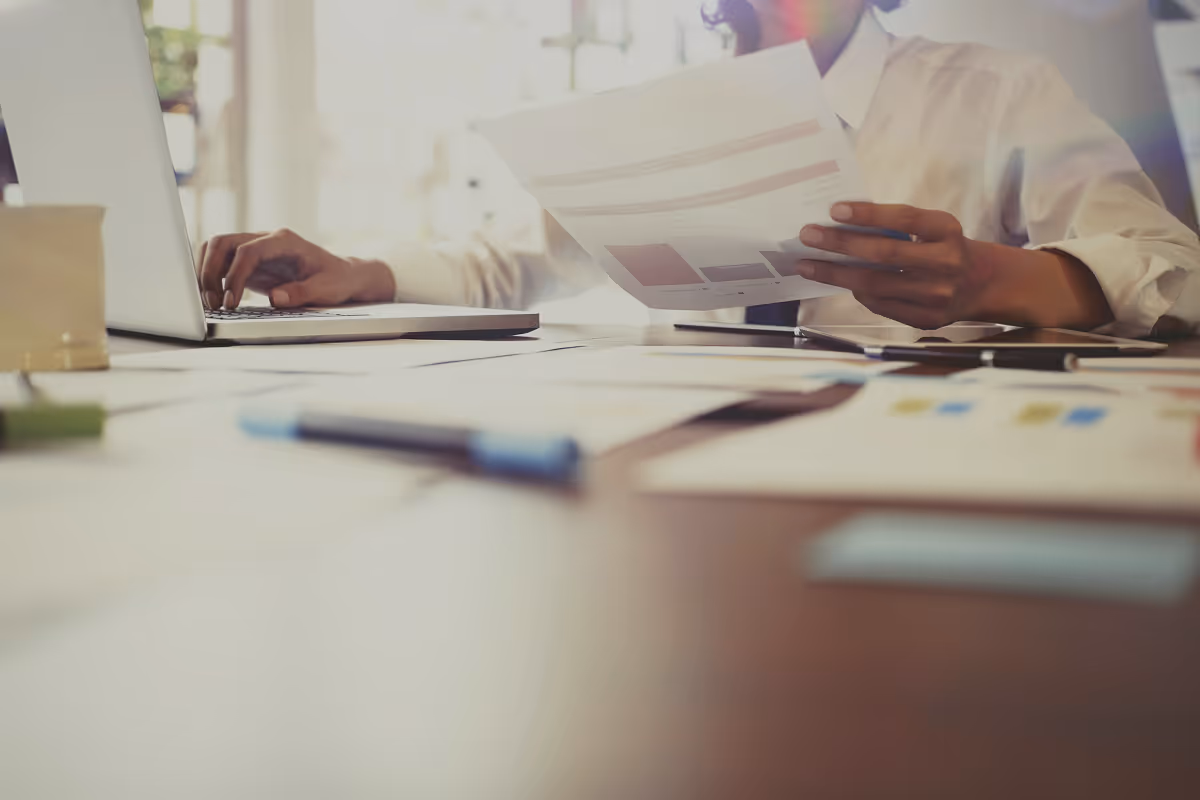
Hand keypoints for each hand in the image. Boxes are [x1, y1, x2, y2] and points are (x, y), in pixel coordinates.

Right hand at [197, 228, 394, 309]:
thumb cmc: (336, 279)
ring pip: (216, 249)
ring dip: (207, 273)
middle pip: (222, 243)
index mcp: (284, 241)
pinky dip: (211, 276)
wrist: (342, 275)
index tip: (231, 301)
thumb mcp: (326, 289)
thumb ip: (302, 293)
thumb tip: (275, 298)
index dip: (235, 275)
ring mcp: (255, 248)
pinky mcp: (250, 262)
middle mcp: (265, 239)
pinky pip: (221, 261)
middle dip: (211, 272)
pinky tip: (214, 298)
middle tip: (215, 303)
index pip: (248, 250)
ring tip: (213, 303)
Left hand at [794, 202, 991, 329]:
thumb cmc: (944, 247)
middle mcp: (944, 262)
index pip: (904, 218)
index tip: (835, 210)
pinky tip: (839, 282)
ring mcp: (936, 294)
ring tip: (809, 264)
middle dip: (840, 244)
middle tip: (809, 235)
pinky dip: (857, 292)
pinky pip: (880, 305)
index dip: (868, 214)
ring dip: (836, 273)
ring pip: (875, 284)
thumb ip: (899, 225)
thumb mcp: (933, 227)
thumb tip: (843, 223)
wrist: (981, 283)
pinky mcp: (926, 318)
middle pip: (883, 254)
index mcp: (946, 231)